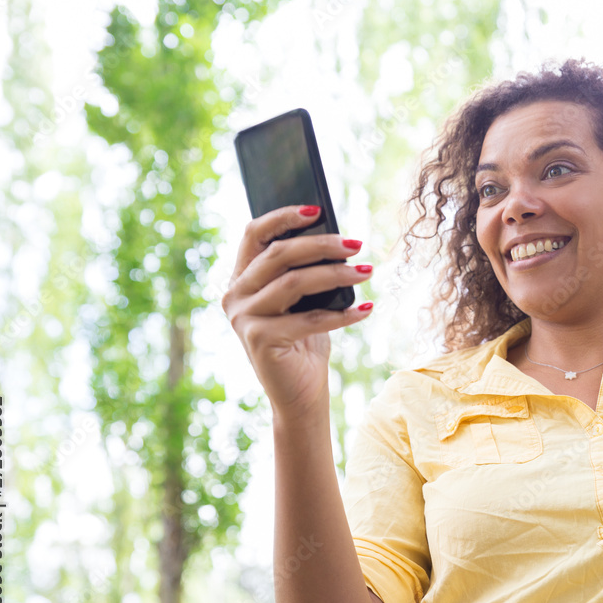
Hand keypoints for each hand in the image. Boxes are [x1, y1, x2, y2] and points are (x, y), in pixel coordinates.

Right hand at [222, 205, 373, 421]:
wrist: (299, 393)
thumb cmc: (305, 339)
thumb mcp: (303, 300)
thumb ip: (304, 270)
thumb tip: (336, 239)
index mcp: (241, 278)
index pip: (254, 233)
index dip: (283, 216)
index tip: (318, 208)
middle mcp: (235, 295)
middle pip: (278, 255)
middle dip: (322, 245)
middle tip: (357, 245)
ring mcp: (243, 318)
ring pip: (294, 282)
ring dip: (336, 275)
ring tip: (367, 272)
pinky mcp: (260, 340)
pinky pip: (308, 319)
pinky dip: (342, 314)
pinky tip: (365, 309)